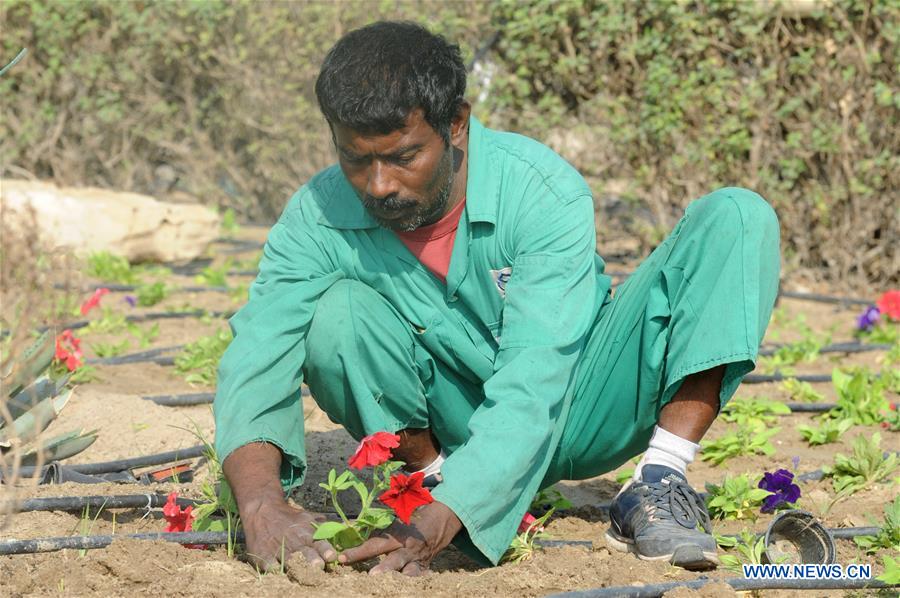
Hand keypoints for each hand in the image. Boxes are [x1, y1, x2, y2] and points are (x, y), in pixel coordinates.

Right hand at [222, 442, 336, 571]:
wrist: (263, 510)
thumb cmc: (291, 518)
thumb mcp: (310, 518)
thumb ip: (327, 526)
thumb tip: (352, 529)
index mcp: (308, 533)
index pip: (320, 542)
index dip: (326, 550)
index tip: (332, 556)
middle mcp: (295, 541)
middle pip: (305, 554)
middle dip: (312, 560)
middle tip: (318, 566)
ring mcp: (279, 549)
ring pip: (289, 561)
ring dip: (296, 568)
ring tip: (302, 575)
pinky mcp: (263, 556)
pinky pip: (270, 566)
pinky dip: (274, 571)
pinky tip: (278, 575)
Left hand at [338, 501, 461, 575]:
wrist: (439, 520)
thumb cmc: (411, 518)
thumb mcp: (394, 517)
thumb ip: (375, 525)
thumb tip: (348, 526)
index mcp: (397, 532)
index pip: (374, 543)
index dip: (357, 551)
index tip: (342, 558)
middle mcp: (406, 546)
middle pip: (391, 557)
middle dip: (382, 568)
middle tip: (371, 575)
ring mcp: (416, 558)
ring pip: (407, 569)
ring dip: (396, 576)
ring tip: (387, 584)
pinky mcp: (424, 567)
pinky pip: (419, 576)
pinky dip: (412, 582)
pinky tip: (405, 589)